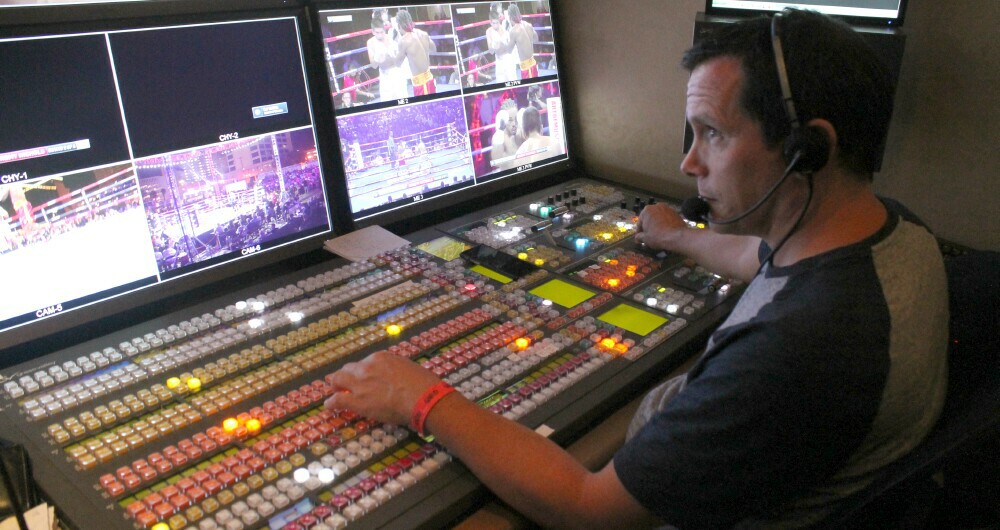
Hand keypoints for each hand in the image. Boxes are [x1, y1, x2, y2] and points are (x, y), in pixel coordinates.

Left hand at [324, 351, 440, 425]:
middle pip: (349, 369)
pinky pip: (337, 399)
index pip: (365, 363)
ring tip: (333, 389)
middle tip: (342, 381)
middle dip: (345, 375)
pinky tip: (329, 405)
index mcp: (381, 358)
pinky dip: (331, 402)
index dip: (362, 371)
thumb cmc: (423, 384)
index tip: (363, 376)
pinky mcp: (357, 401)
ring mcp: (360, 383)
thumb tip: (397, 378)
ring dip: (335, 385)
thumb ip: (397, 370)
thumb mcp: (409, 368)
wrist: (423, 398)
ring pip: (338, 380)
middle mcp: (367, 367)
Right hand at [636, 202, 686, 250]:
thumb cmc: (659, 236)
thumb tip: (638, 237)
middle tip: (648, 235)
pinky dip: (665, 224)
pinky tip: (666, 231)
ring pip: (659, 217)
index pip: (640, 222)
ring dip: (657, 224)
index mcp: (647, 210)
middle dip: (649, 226)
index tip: (639, 237)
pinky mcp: (676, 213)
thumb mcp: (645, 239)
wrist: (677, 237)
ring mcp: (667, 208)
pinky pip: (667, 219)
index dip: (639, 231)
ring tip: (658, 234)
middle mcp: (657, 206)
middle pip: (650, 217)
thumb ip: (639, 237)